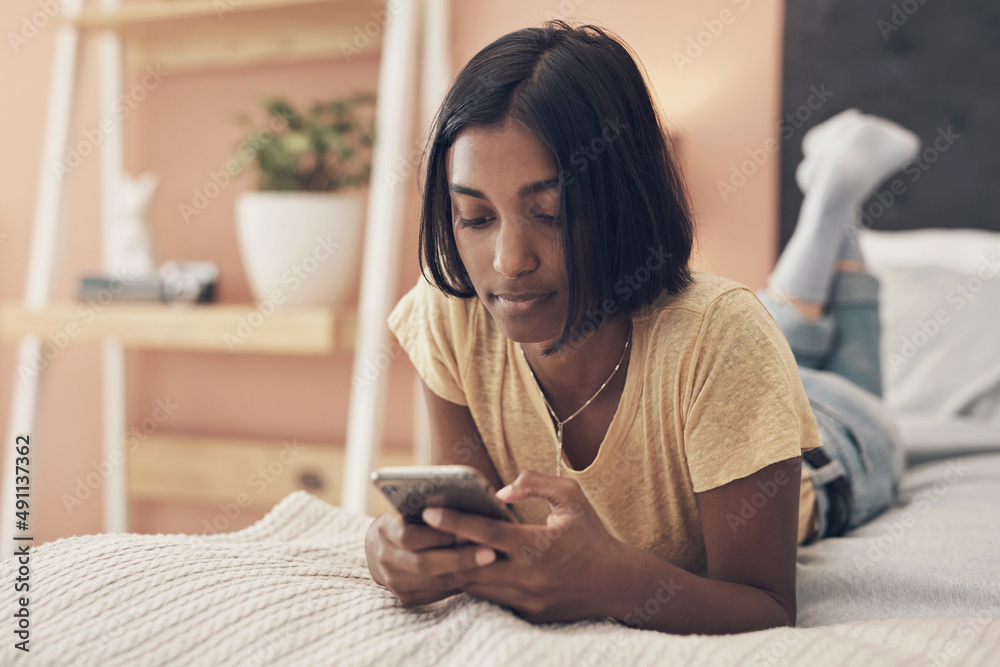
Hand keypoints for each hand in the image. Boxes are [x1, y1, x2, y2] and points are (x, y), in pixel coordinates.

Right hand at [364, 511, 497, 605]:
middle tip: (490, 553)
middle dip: (459, 558)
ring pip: (433, 582)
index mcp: (384, 531)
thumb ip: (430, 509)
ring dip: (464, 573)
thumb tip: (467, 502)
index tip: (467, 532)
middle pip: (423, 564)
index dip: (438, 535)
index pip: (409, 537)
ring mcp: (394, 582)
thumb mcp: (409, 509)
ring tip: (490, 564)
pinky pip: (437, 593)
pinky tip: (479, 575)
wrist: (379, 549)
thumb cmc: (405, 520)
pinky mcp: (406, 597)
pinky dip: (459, 584)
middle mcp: (384, 559)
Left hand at [421, 470, 626, 623]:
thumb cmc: (590, 534)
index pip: (486, 533)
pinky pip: (493, 599)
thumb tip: (501, 492)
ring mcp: (527, 600)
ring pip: (477, 586)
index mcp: (537, 544)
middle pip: (471, 564)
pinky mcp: (528, 615)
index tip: (429, 511)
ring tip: (434, 549)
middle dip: (443, 549)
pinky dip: (477, 584)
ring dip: (456, 568)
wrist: (617, 582)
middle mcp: (529, 576)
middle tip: (420, 533)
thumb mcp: (571, 497)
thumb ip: (535, 484)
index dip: (454, 521)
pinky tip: (463, 568)